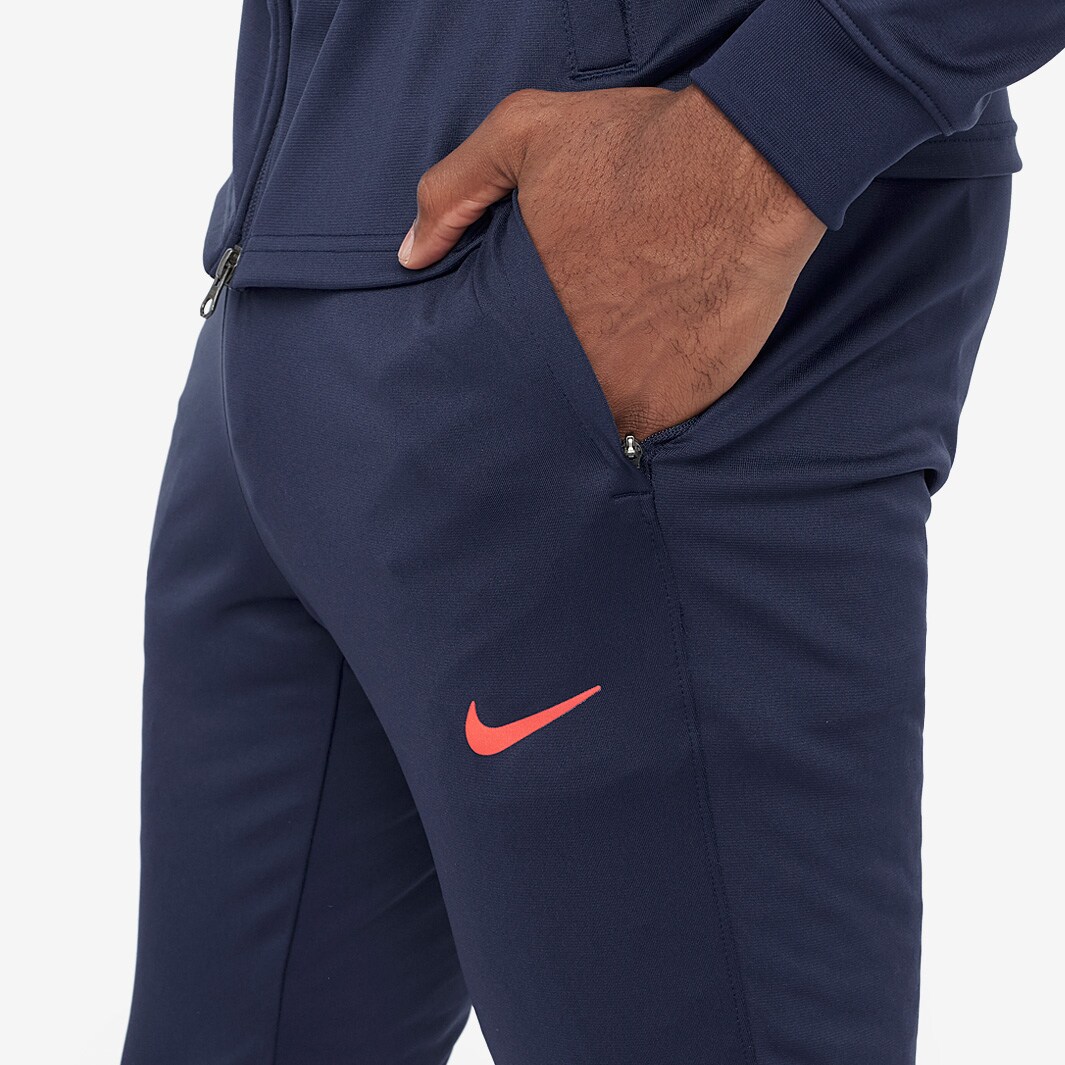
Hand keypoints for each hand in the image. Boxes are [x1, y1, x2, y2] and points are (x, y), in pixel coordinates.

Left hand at [400, 86, 825, 439]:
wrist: (747, 170)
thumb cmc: (639, 149)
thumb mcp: (524, 134)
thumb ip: (454, 189)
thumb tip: (412, 254)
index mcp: (522, 312)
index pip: (488, 363)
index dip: (496, 362)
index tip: (507, 355)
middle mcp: (566, 364)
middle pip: (537, 398)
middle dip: (540, 388)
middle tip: (568, 360)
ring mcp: (622, 393)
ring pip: (589, 420)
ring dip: (590, 405)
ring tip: (607, 373)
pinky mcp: (675, 406)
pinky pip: (644, 429)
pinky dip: (643, 412)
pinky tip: (651, 378)